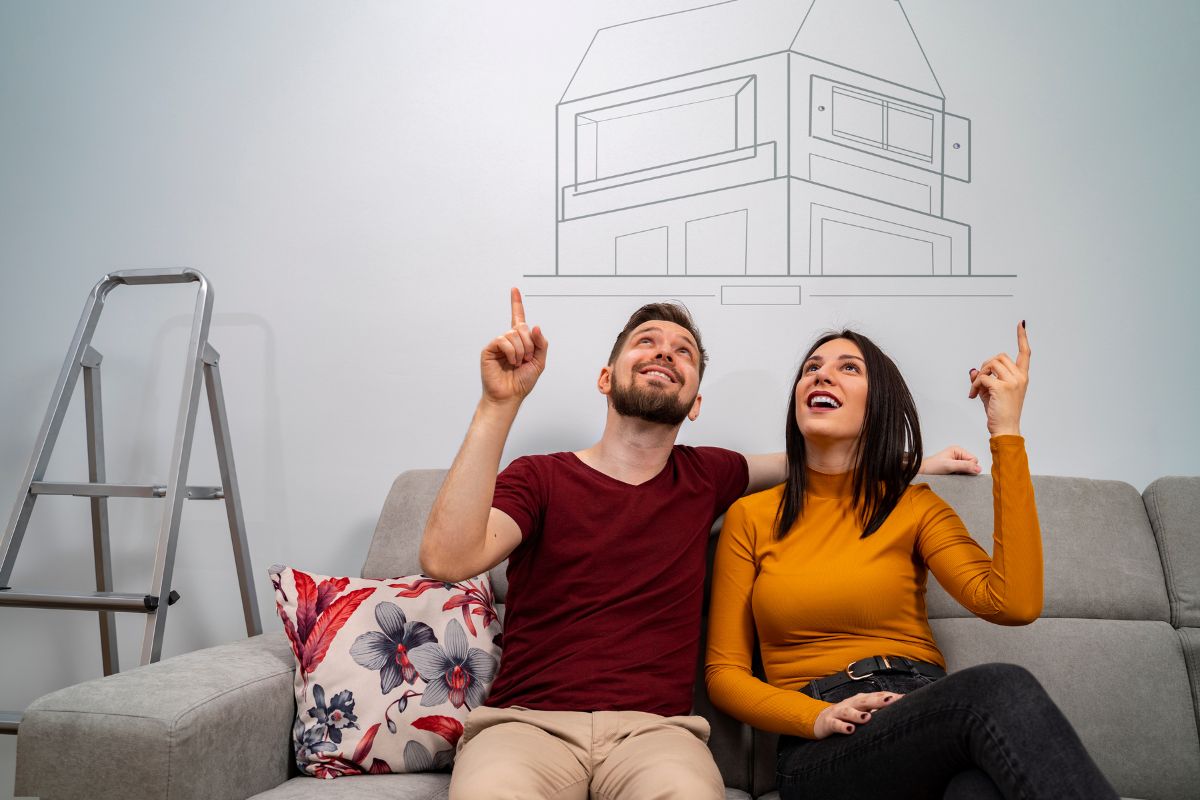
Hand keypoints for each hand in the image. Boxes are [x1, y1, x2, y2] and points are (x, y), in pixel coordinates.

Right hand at [480, 288, 548, 404]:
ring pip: (514, 334)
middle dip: (529, 343)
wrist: (510, 395)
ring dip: (521, 350)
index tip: (514, 289)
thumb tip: (535, 326)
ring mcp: (499, 344)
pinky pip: (503, 340)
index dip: (516, 304)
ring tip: (518, 363)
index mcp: (520, 341)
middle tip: (527, 358)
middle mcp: (509, 340)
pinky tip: (511, 361)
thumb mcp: (540, 361)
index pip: (518, 318)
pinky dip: (511, 351)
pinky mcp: (489, 349)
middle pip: (522, 327)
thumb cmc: (522, 381)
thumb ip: (541, 343)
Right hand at [812, 691, 902, 738]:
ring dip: (857, 714)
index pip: (876, 696)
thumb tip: (899, 712)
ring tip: (868, 717)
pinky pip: (835, 724)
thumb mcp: (861, 712)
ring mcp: (838, 712)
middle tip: (892, 700)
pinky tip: (850, 730)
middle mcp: (850, 704)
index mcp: (860, 701)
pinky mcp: (829, 722)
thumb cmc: (846, 717)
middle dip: (878, 700)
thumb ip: (877, 711)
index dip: (889, 697)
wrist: (820, 720)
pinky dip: (842, 726)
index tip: (904, 698)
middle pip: (864, 700)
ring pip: (848, 711)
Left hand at [920, 445, 981, 474]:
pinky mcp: (954, 468)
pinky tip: (951, 475)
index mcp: (958, 450)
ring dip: (961, 473)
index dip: (969, 466)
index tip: (959, 469)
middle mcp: (958, 455)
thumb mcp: (949, 466)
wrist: (922, 473)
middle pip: (972, 465)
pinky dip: (959, 476)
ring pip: (968, 470)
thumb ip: (964, 466)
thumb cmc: (932, 466)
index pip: (974, 459)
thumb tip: (978, 469)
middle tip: (954, 472)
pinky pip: (963, 473)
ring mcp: (956, 462)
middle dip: (965, 470)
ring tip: (951, 473)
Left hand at [969, 321, 1030, 436]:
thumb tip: (973, 370)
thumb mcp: (991, 393)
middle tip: (980, 381)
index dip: (1022, 337)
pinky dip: (975, 385)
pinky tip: (974, 396)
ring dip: (979, 375)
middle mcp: (1020, 377)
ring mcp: (1012, 382)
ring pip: (991, 364)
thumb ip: (984, 379)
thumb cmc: (1000, 413)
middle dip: (986, 366)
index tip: (1021, 324)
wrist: (1005, 429)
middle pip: (999, 356)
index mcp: (1022, 377)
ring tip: (976, 390)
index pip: (1025, 353)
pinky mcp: (1001, 387)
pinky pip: (982, 377)